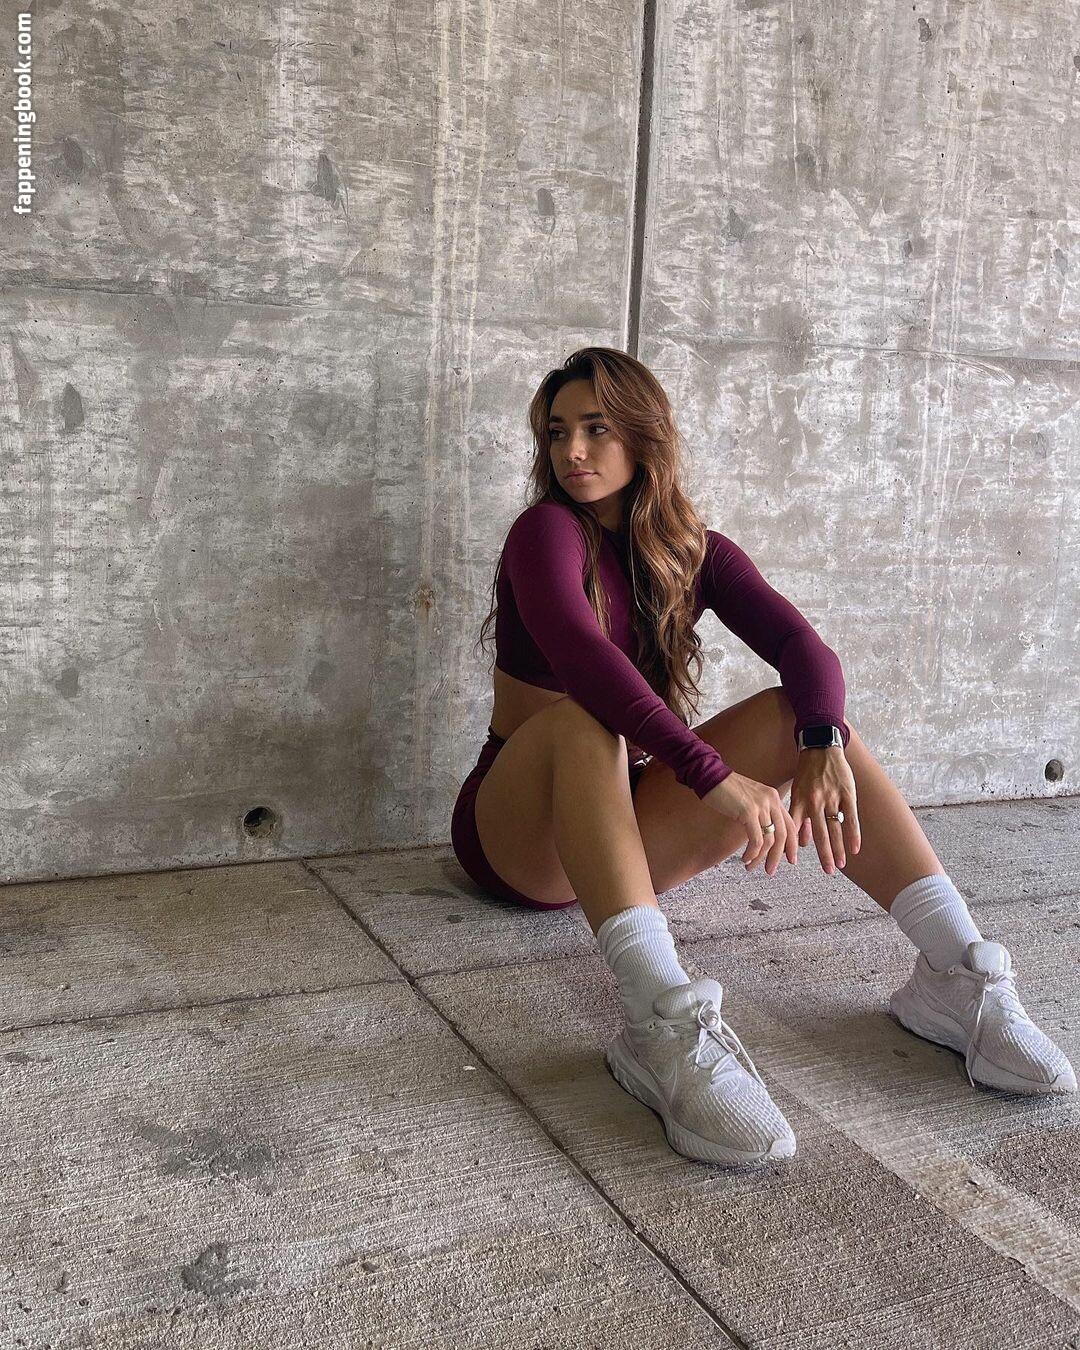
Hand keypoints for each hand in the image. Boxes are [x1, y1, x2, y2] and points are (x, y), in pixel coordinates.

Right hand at [702, 772, 799, 876]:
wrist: (710, 776)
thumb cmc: (726, 789)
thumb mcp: (751, 799)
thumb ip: (761, 813)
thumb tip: (764, 835)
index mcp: (774, 798)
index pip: (790, 825)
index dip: (791, 845)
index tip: (790, 859)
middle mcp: (771, 800)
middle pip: (783, 835)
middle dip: (777, 857)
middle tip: (770, 870)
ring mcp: (761, 805)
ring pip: (769, 840)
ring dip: (761, 858)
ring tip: (751, 866)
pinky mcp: (748, 811)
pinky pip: (756, 839)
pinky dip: (752, 853)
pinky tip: (745, 858)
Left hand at [787, 748, 861, 874]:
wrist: (820, 747)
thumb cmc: (807, 773)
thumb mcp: (797, 792)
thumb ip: (798, 816)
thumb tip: (802, 843)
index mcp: (799, 801)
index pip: (795, 828)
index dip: (792, 845)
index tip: (791, 861)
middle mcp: (814, 801)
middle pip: (819, 833)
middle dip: (823, 854)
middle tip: (827, 871)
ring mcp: (832, 797)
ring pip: (835, 828)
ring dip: (838, 848)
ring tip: (840, 864)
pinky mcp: (847, 793)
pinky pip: (851, 817)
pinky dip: (853, 833)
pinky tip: (855, 848)